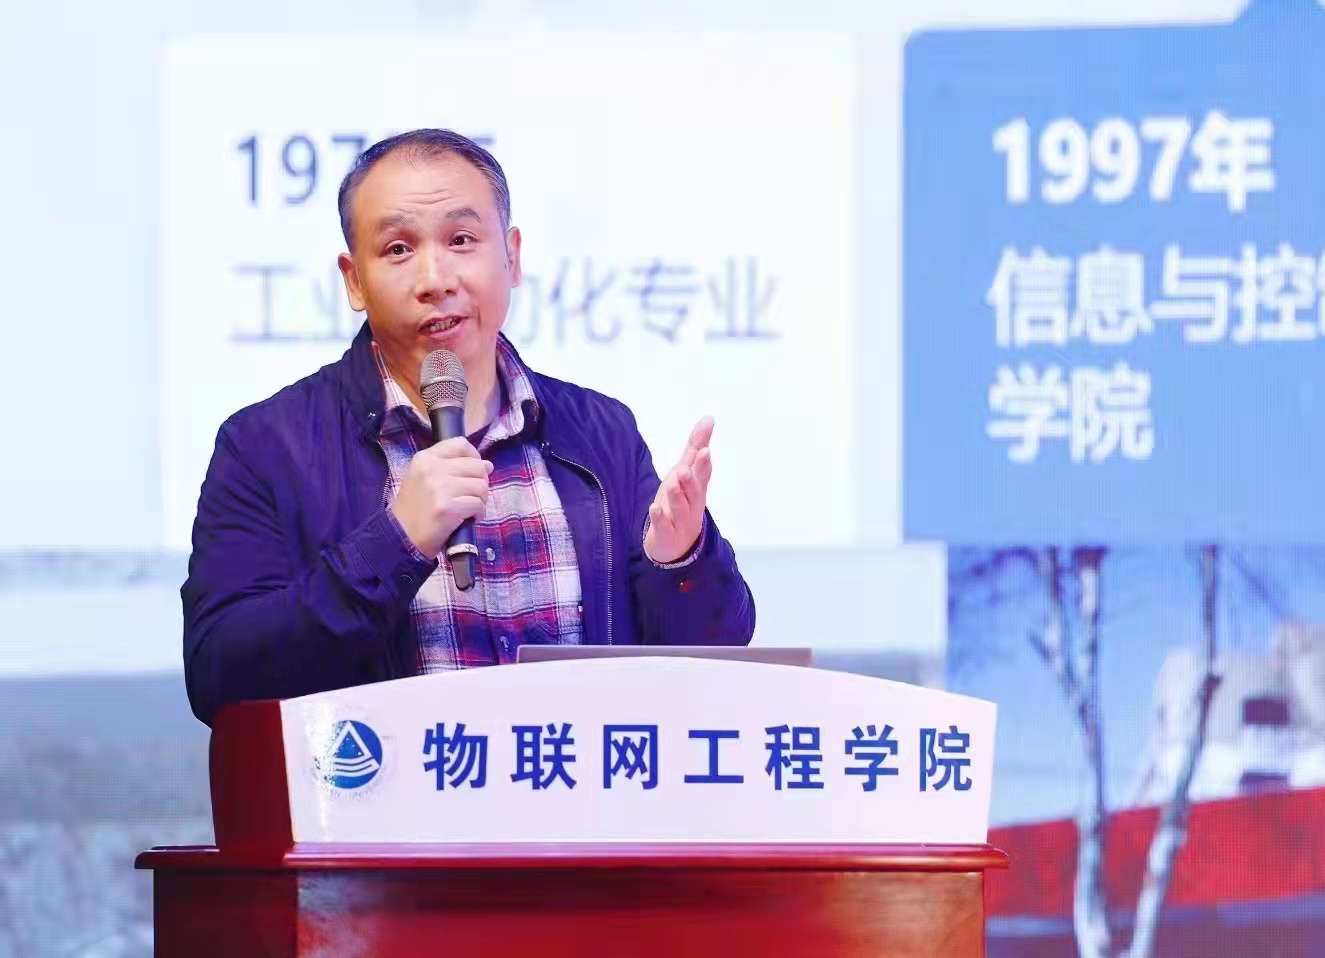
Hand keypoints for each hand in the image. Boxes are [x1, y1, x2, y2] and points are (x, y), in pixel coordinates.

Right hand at [389, 438, 492, 557]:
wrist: (401, 537)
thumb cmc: (416, 508)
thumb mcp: (423, 477)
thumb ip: (450, 466)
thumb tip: (487, 465)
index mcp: (425, 458)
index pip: (461, 444)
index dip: (475, 457)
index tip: (474, 472)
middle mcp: (432, 469)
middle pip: (477, 466)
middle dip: (481, 483)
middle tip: (472, 496)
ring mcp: (440, 488)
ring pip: (481, 486)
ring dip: (481, 500)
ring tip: (470, 508)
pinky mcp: (448, 508)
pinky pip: (478, 504)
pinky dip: (479, 513)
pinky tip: (469, 518)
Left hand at [644, 417, 713, 563]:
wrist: (675, 544)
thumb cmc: (681, 501)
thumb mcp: (686, 471)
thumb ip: (697, 445)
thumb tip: (709, 418)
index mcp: (697, 488)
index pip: (703, 474)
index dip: (704, 464)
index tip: (705, 450)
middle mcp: (691, 504)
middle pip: (694, 492)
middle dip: (692, 480)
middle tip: (686, 468)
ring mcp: (680, 520)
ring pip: (681, 508)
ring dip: (678, 496)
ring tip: (674, 483)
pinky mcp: (666, 534)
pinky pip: (664, 526)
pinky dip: (660, 518)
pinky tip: (655, 508)